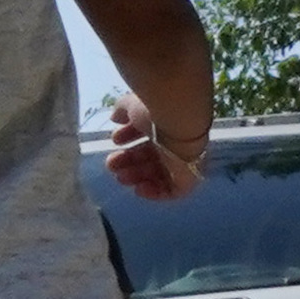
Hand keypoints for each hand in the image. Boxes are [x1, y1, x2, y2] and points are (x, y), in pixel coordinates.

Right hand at [101, 89, 208, 203]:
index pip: (147, 135)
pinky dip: (154, 193)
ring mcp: (181, 161)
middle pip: (149, 156)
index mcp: (164, 125)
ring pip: (156, 174)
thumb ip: (122, 110)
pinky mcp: (188, 179)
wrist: (179, 122)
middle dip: (127, 161)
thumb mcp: (132, 105)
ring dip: (136, 176)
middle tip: (111, 164)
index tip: (115, 140)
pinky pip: (171, 191)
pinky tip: (138, 188)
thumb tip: (115, 118)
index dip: (128, 137)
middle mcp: (174, 143)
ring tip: (121, 176)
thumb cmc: (155, 111)